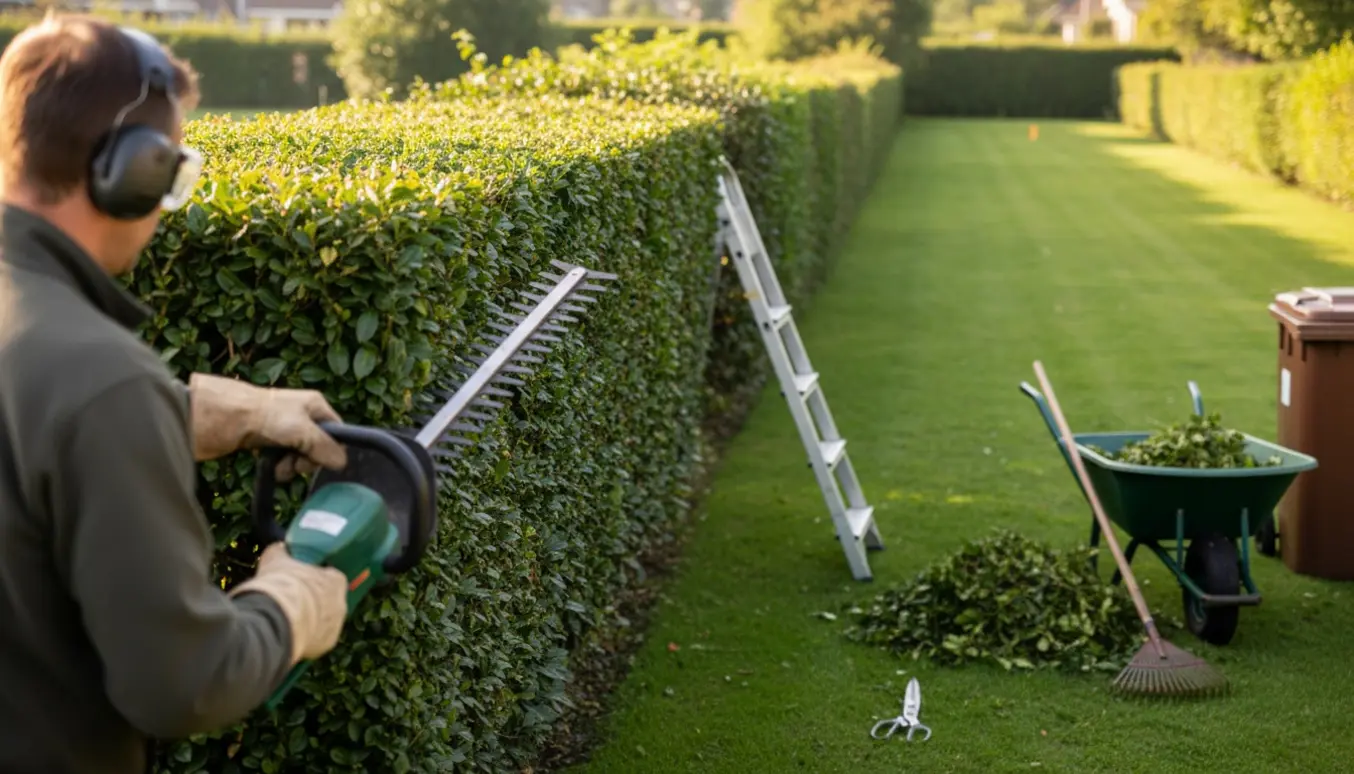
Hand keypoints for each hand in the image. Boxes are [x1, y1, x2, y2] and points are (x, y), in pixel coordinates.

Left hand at [187, 373, 347, 478]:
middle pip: (318, 447)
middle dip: (307, 461)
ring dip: (291, 466)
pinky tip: (270, 465)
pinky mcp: (265, 440)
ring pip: (299, 455)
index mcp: (314, 405)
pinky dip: (278, 465)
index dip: (329, 450)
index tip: (315, 460)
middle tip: (294, 464)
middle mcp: (301, 415)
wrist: (218, 416)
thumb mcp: (302, 430)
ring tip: (279, 466)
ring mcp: (282, 428)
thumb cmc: (260, 414)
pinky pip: (281, 458)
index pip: (336, 432)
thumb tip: (341, 462)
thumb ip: (325, 447)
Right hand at [229, 542, 348, 665]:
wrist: (276, 618)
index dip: (315, 578)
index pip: (331, 576)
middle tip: (293, 599)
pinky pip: (316, 640)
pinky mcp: (326, 645)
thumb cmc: (281, 585)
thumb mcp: (277, 560)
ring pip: (324, 621)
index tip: (300, 579)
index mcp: (336, 580)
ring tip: (287, 618)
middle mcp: (342, 603)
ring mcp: (336, 626)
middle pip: (329, 600)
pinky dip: (305, 637)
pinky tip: (288, 633)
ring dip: (310, 619)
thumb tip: (280, 548)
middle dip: (313, 600)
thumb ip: (282, 552)